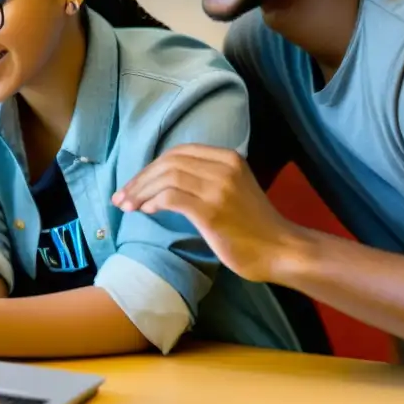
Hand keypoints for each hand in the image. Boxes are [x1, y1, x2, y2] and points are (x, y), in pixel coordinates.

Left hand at [112, 144, 298, 282]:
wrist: (281, 250)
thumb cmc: (253, 226)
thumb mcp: (232, 189)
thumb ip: (204, 179)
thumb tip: (162, 182)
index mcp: (227, 158)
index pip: (178, 152)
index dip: (151, 167)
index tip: (134, 184)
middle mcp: (223, 167)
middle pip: (168, 163)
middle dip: (140, 179)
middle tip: (121, 197)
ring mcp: (218, 188)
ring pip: (166, 177)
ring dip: (141, 191)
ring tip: (128, 206)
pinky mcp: (212, 210)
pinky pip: (172, 198)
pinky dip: (153, 202)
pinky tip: (146, 211)